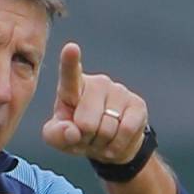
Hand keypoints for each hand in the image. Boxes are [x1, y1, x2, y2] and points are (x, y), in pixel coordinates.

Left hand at [42, 42, 148, 163]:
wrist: (109, 146)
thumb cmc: (78, 135)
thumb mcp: (59, 138)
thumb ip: (56, 134)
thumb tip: (72, 131)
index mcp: (72, 87)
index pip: (70, 74)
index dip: (70, 62)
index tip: (71, 48)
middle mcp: (97, 83)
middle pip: (86, 122)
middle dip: (86, 138)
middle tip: (87, 137)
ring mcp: (119, 91)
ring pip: (107, 128)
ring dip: (101, 143)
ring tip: (100, 139)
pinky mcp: (137, 104)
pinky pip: (126, 130)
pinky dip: (118, 145)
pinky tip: (115, 141)